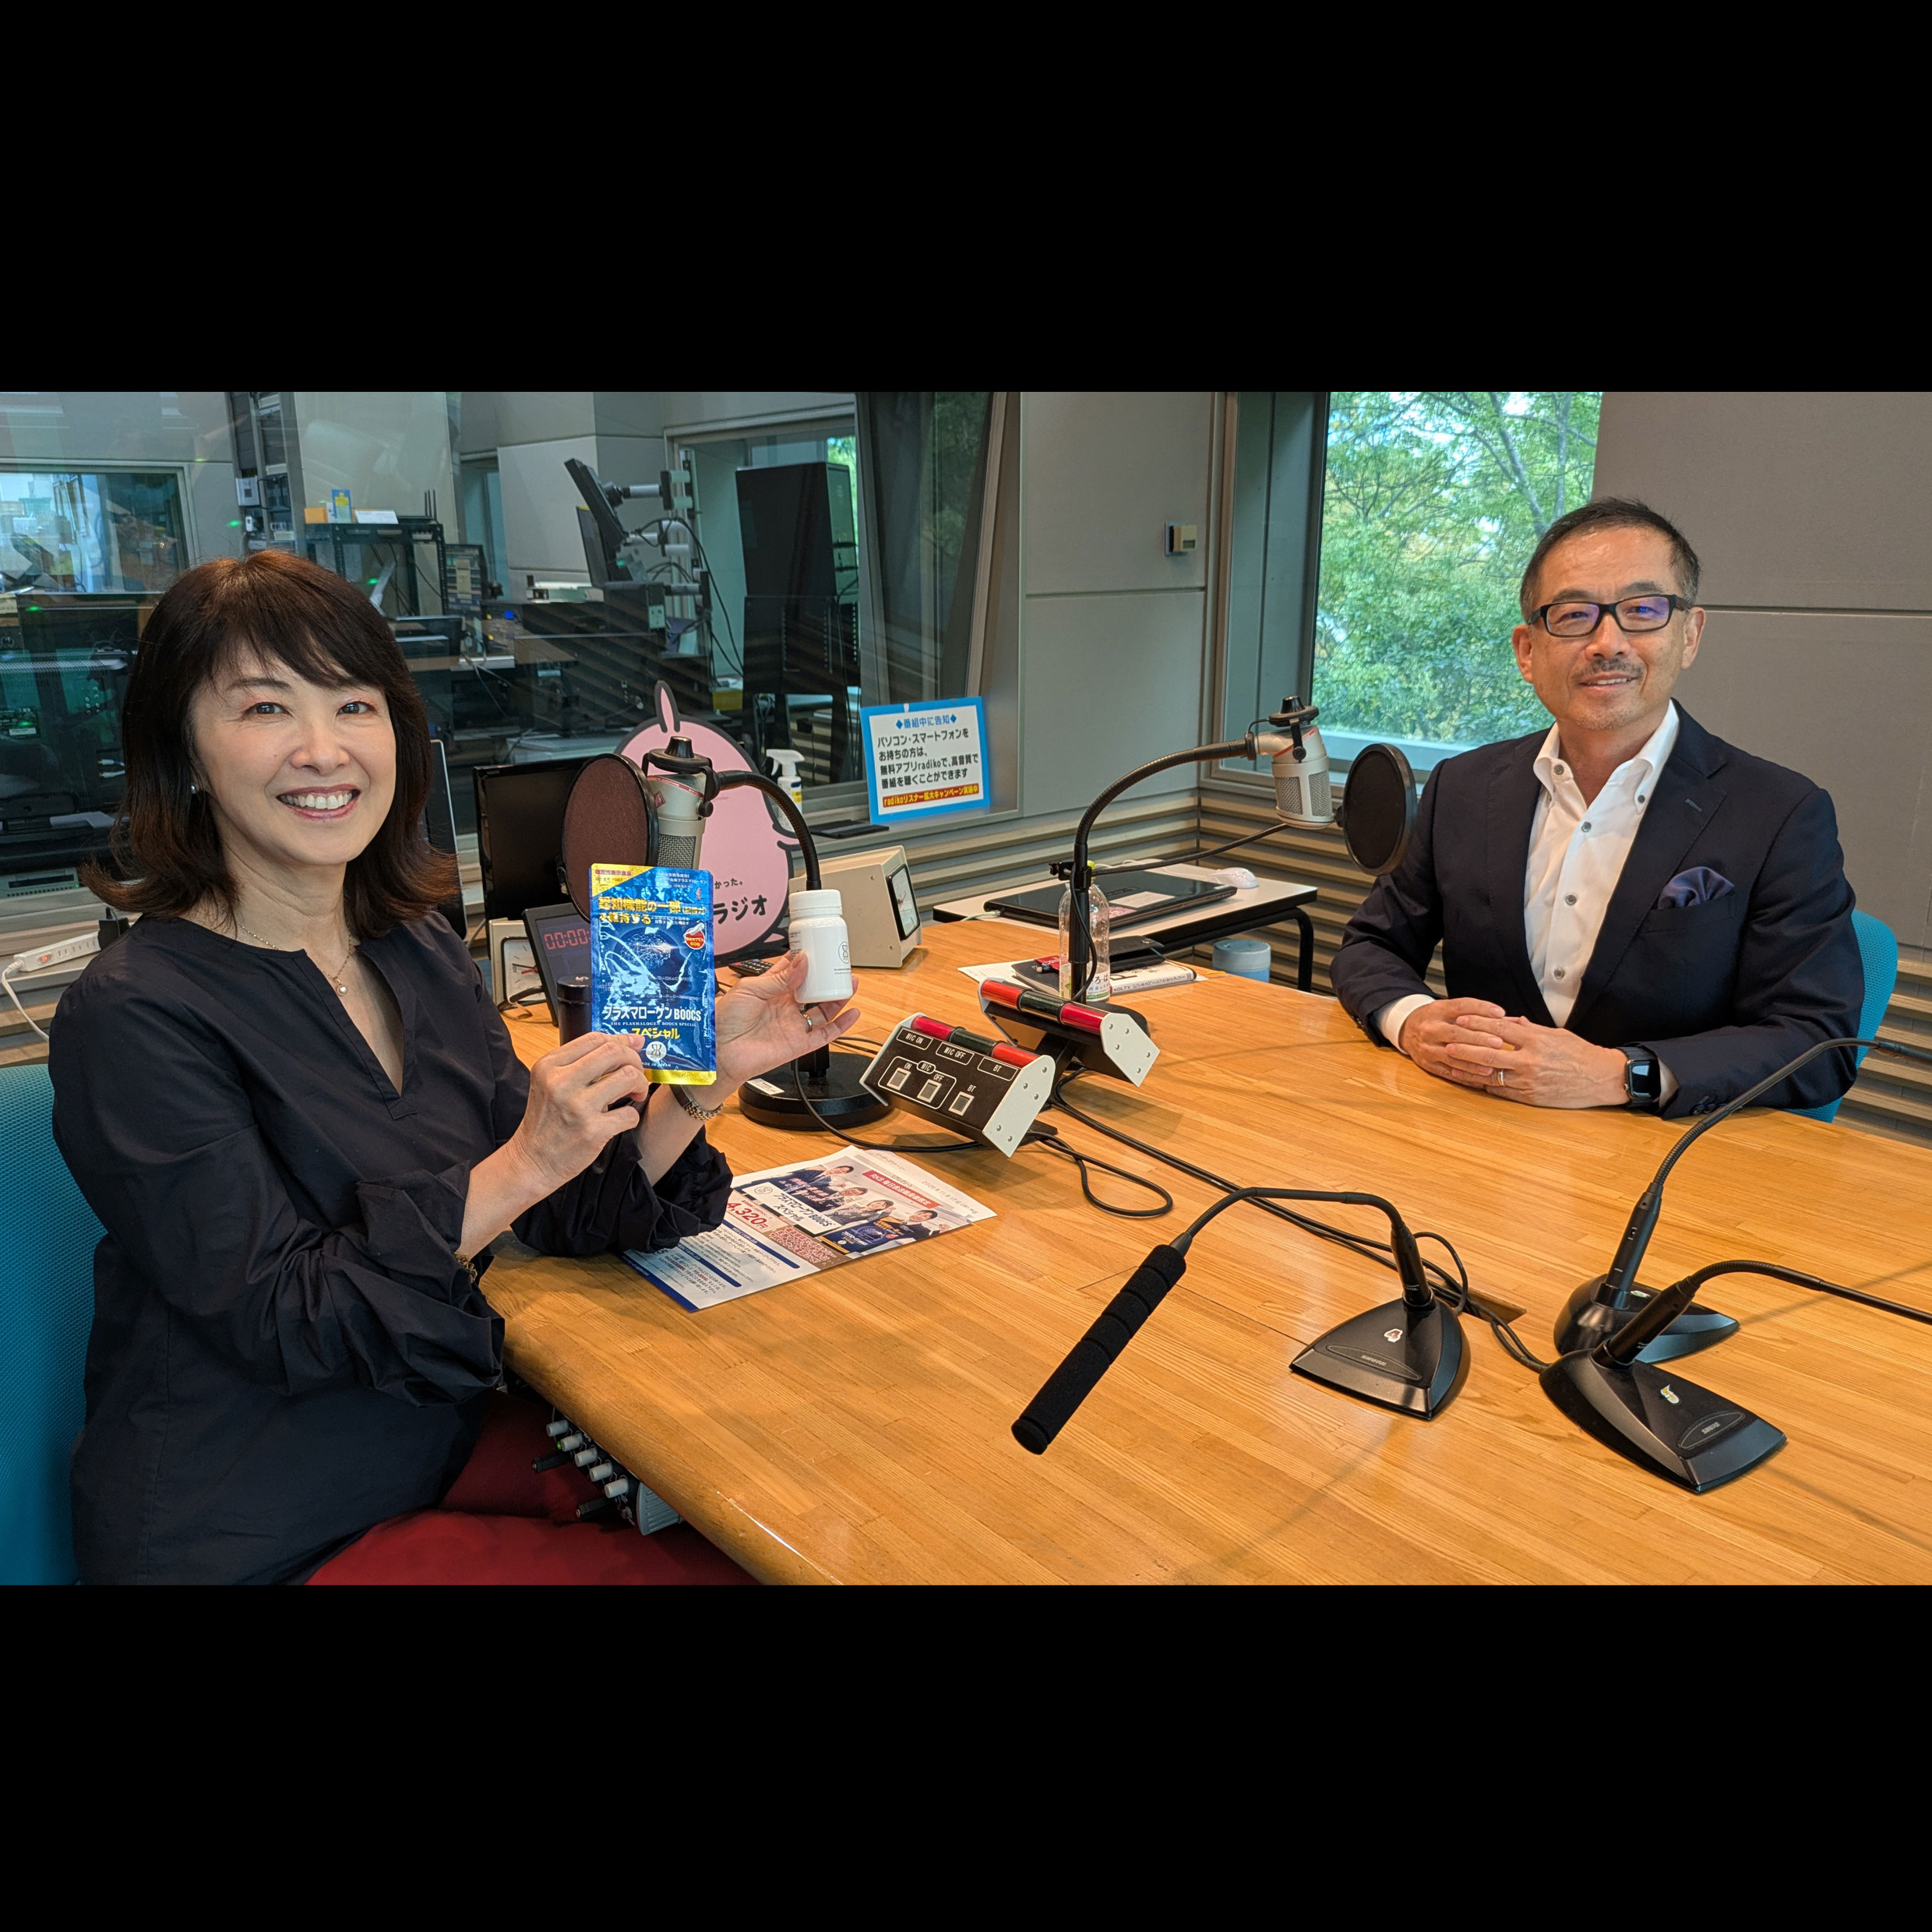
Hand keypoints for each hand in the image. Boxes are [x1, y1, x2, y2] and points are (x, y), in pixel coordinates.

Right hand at [508, 1032, 652, 1192]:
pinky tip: (621, 1120)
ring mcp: (577, 1106)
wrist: (531, 1161)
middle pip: (614, 1052)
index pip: (594, 1039)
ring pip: (628, 1076)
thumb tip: (630, 1043)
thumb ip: (582, 1063)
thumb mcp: (550, 1083)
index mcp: (549, 1066)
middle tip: (636, 1074)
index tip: (635, 1046)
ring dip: (640, 1084)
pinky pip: (629, 1113)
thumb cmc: (546, 1121)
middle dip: (634, 1060)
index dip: (621, 1040)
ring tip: (634, 1095)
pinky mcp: (592, 1130)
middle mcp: (561, 1082)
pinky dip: (631, 1116)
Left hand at [715, 949, 860, 1089]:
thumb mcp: (749, 989)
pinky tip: (852, 1012)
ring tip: (850, 982)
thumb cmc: (724, 1021)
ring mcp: (793, 1025)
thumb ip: (779, 978)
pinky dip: (841, 1025)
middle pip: (813, 990)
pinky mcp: (799, 1044)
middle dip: (827, 977)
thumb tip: (802, 962)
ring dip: (838, 997)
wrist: (720, 1052)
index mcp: (769, 991)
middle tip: (839, 964)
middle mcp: (783, 1007)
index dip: (806, 960)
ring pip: (823, 1010)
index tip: (819, 947)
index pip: (793, 972)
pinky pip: (826, 1034)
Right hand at [1398, 997, 1510, 1083]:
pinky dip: (1466, 1075)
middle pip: (1455, 1033)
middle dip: (1478, 1038)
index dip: (1481, 1009)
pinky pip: (1448, 1071)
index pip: (1461, 1006)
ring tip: (1492, 1065)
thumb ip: (1477, 1013)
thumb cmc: (1437, 1019)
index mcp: (1437, 1010)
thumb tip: (1509, 1019)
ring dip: (1473, 1061)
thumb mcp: (1450, 1010)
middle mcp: (1429, 1027)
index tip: (1500, 1013)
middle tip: (1499, 1043)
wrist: (1407, 1029)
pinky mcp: (1427, 1064)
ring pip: (1451, 1055)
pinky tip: (1481, 1077)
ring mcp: (1427, 1047)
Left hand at [1439, 1013, 1630, 1108]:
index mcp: (1536, 1040)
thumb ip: (1530, 1028)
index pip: (1499, 1028)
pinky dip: (1485, 1085)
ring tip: (1450, 1064)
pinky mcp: (1531, 1097)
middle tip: (1446, 1043)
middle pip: (1488, 1052)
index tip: (1461, 1019)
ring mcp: (1529, 1081)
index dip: (1478, 1023)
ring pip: (1491, 1074)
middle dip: (1465, 1048)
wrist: (1602, 1078)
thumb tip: (1509, 1020)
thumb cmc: (1581, 1053)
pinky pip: (1502, 1091)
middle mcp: (1529, 1060)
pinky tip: (1471, 1081)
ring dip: (1468, 1070)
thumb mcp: (1557, 1034)